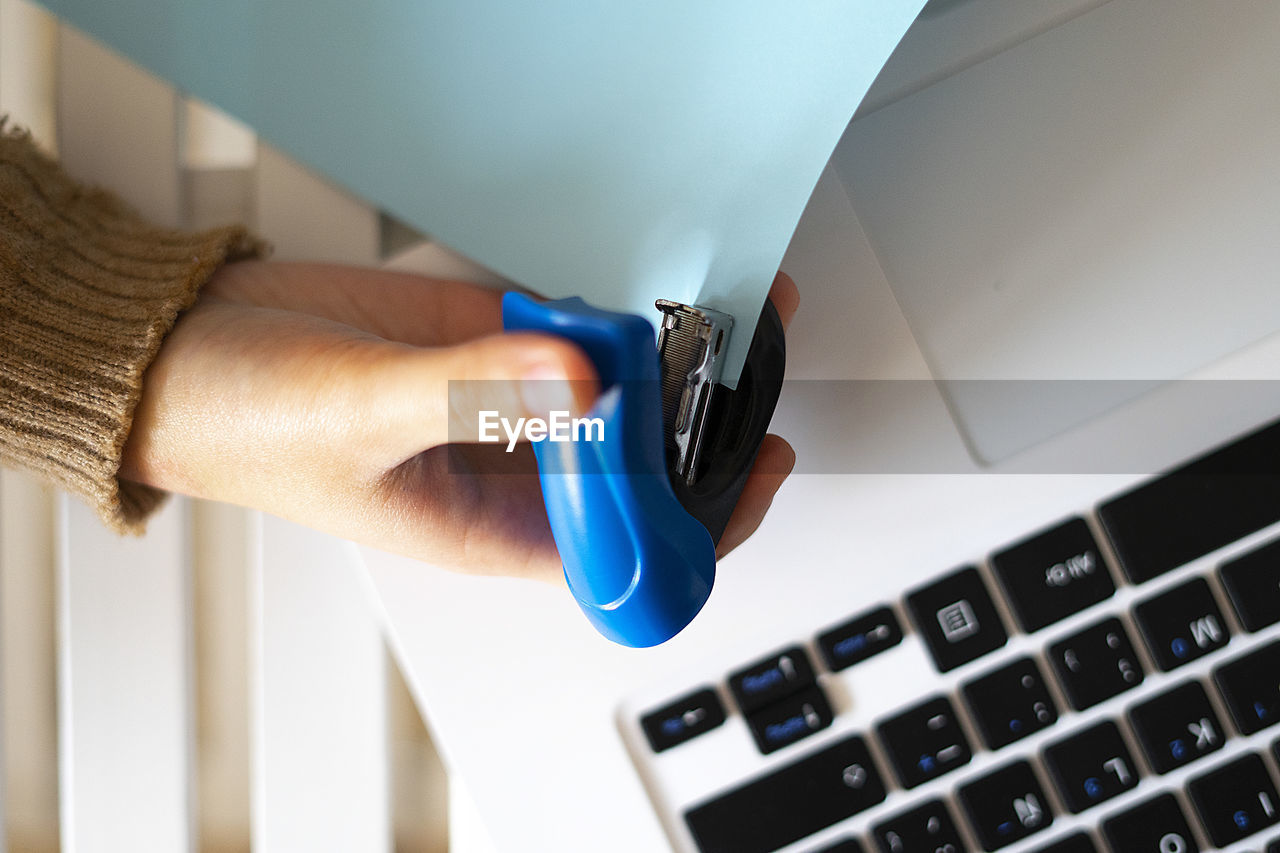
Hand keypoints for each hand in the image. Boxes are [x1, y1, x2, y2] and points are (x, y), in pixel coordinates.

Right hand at [121, 262, 796, 580]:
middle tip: (747, 357)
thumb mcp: (357, 419)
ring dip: (669, 355)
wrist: (192, 349)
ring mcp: (511, 398)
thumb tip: (581, 380)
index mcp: (494, 528)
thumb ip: (469, 393)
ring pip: (619, 389)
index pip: (631, 545)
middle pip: (644, 462)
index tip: (757, 458)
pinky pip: (576, 327)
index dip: (708, 517)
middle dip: (705, 419)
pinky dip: (611, 310)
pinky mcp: (494, 338)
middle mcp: (516, 468)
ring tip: (717, 309)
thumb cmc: (248, 426)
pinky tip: (640, 287)